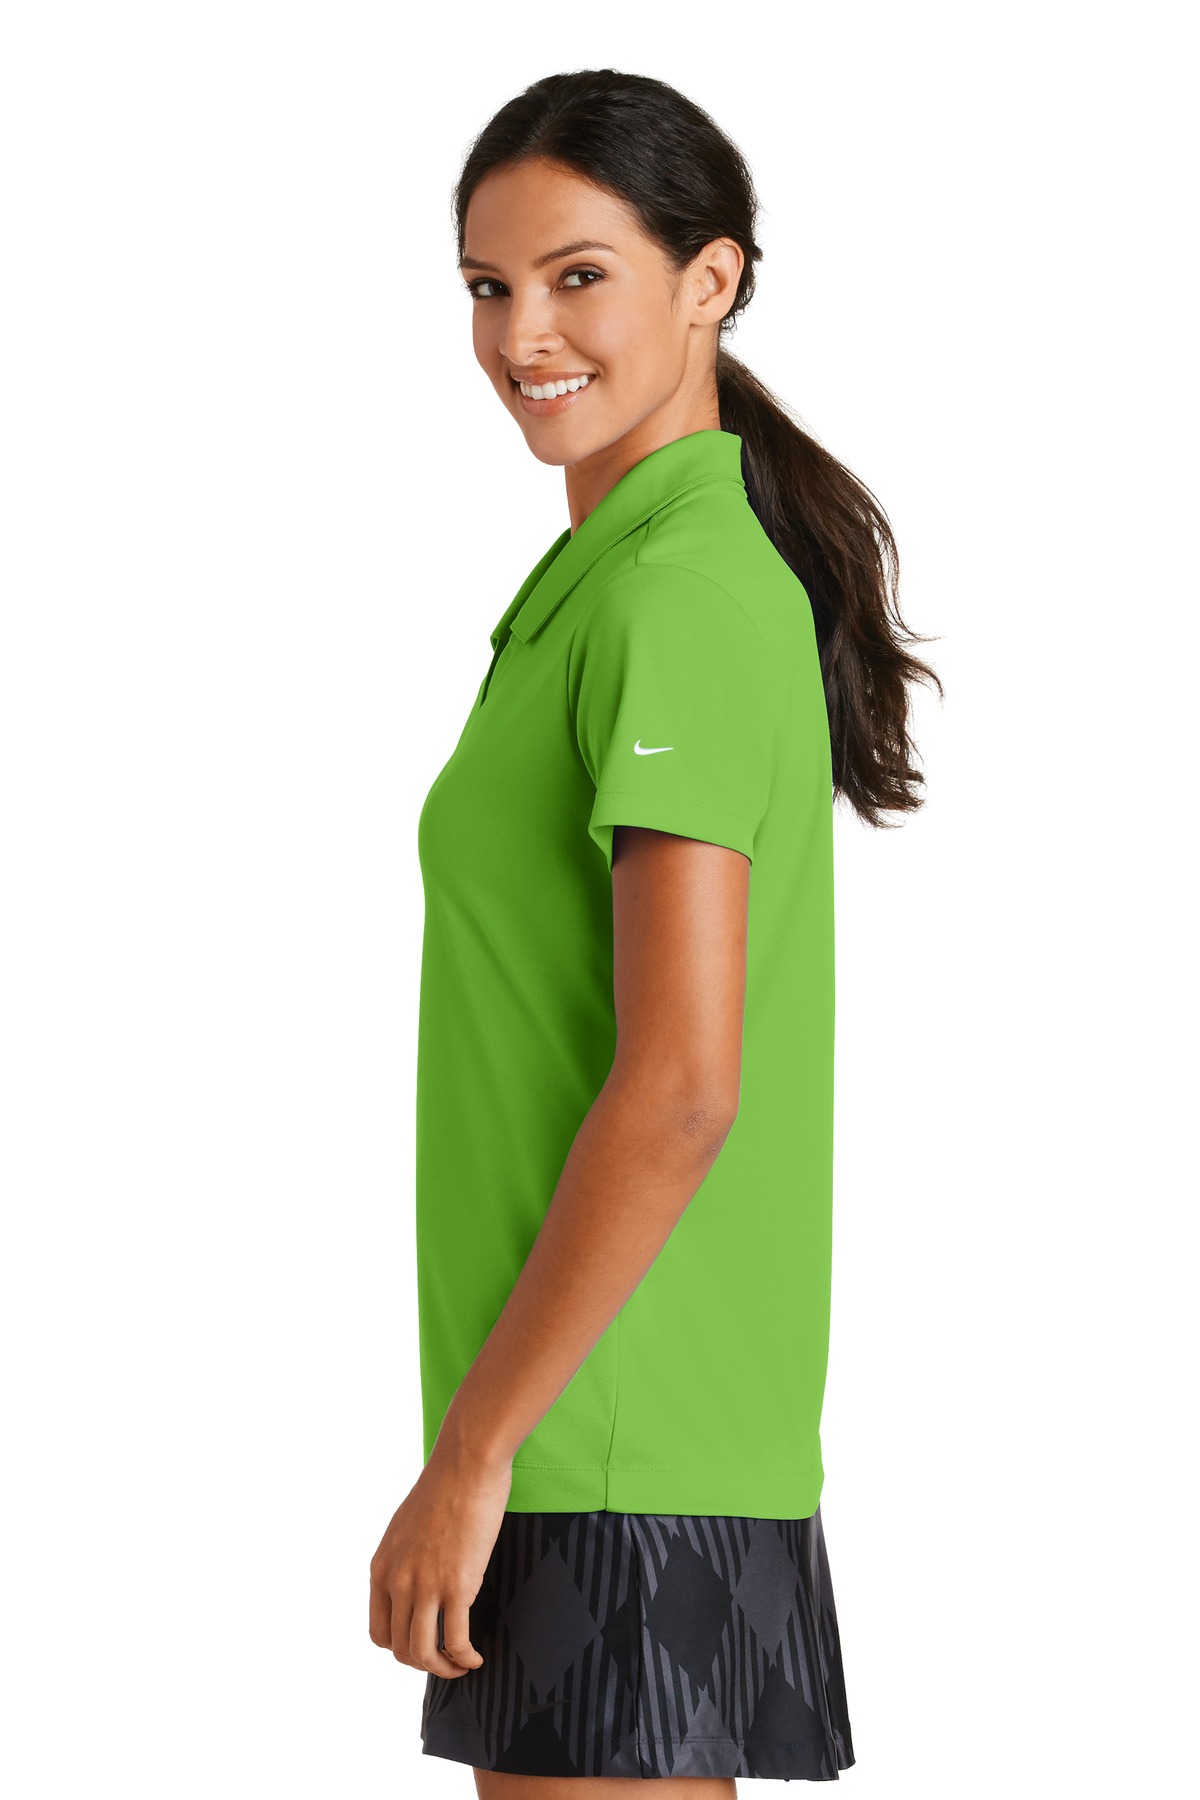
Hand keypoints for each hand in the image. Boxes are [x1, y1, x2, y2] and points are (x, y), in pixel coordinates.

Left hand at [369, 1439, 511, 1675]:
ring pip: (423, 1652)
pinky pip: (455, 1641)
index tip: (424, 1643)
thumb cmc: (444, 1488)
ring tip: (460, 1665)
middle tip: (446, 1659)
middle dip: (424, 1662)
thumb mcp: (406, 1529)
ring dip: (442, 1669)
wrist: (466, 1464)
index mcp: (381, 1568)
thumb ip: (404, 1560)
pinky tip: (475, 1657)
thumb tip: (416, 1582)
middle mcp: (396, 1581)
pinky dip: (464, 1658)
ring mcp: (425, 1585)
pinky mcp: (456, 1585)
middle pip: (399, 1648)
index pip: (378, 1632)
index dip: (400, 1647)